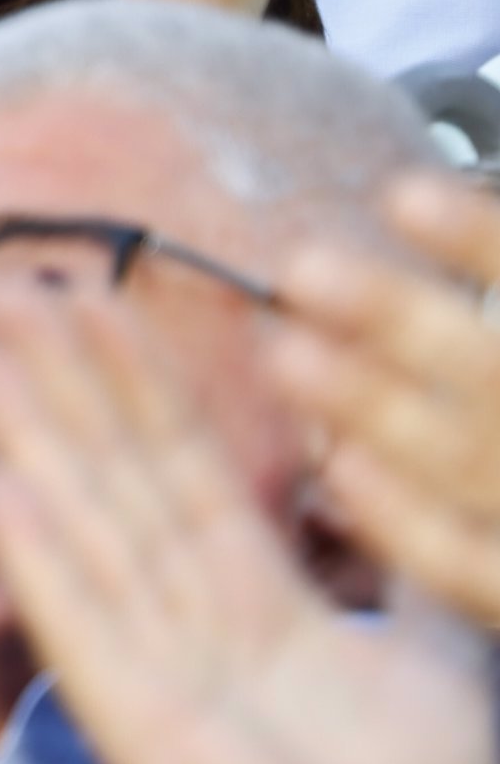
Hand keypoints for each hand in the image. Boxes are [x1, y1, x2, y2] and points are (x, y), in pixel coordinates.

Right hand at [0, 293, 493, 763]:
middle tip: (9, 299)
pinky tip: (2, 495)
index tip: (93, 300)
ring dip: (32, 446)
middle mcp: (192, 613)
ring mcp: (158, 665)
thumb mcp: (435, 647)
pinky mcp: (140, 729)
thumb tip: (385, 469)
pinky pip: (90, 631)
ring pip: (91, 533)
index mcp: (256, 592)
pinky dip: (44, 566)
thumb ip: (407, 563)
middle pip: (118, 479)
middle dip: (63, 386)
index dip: (135, 380)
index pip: (182, 465)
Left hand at [269, 176, 499, 628]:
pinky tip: (338, 474)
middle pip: (495, 376)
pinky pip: (470, 568)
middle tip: (301, 271)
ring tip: (286, 356)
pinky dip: (408, 522)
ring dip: (379, 407)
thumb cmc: (498, 458)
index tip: (403, 194)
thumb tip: (415, 206)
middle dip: (401, 321)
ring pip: (474, 461)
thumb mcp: (489, 367)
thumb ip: (485, 289)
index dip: (483, 242)